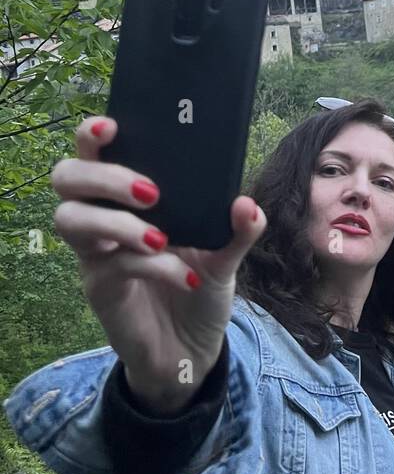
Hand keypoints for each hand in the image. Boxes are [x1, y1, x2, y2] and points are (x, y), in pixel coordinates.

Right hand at [51, 114, 266, 411]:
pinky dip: (155, 267)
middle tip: (151, 190)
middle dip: (103, 174)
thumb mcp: (226, 258)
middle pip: (66, 178)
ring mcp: (96, 254)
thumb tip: (246, 204)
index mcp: (127, 199)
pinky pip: (115, 266)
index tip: (113, 124)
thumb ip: (238, 230)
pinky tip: (188, 278)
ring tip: (160, 236)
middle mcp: (102, 220)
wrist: (191, 349)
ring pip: (71, 219)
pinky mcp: (101, 289)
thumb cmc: (198, 289)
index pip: (93, 155)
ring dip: (117, 220)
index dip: (92, 135)